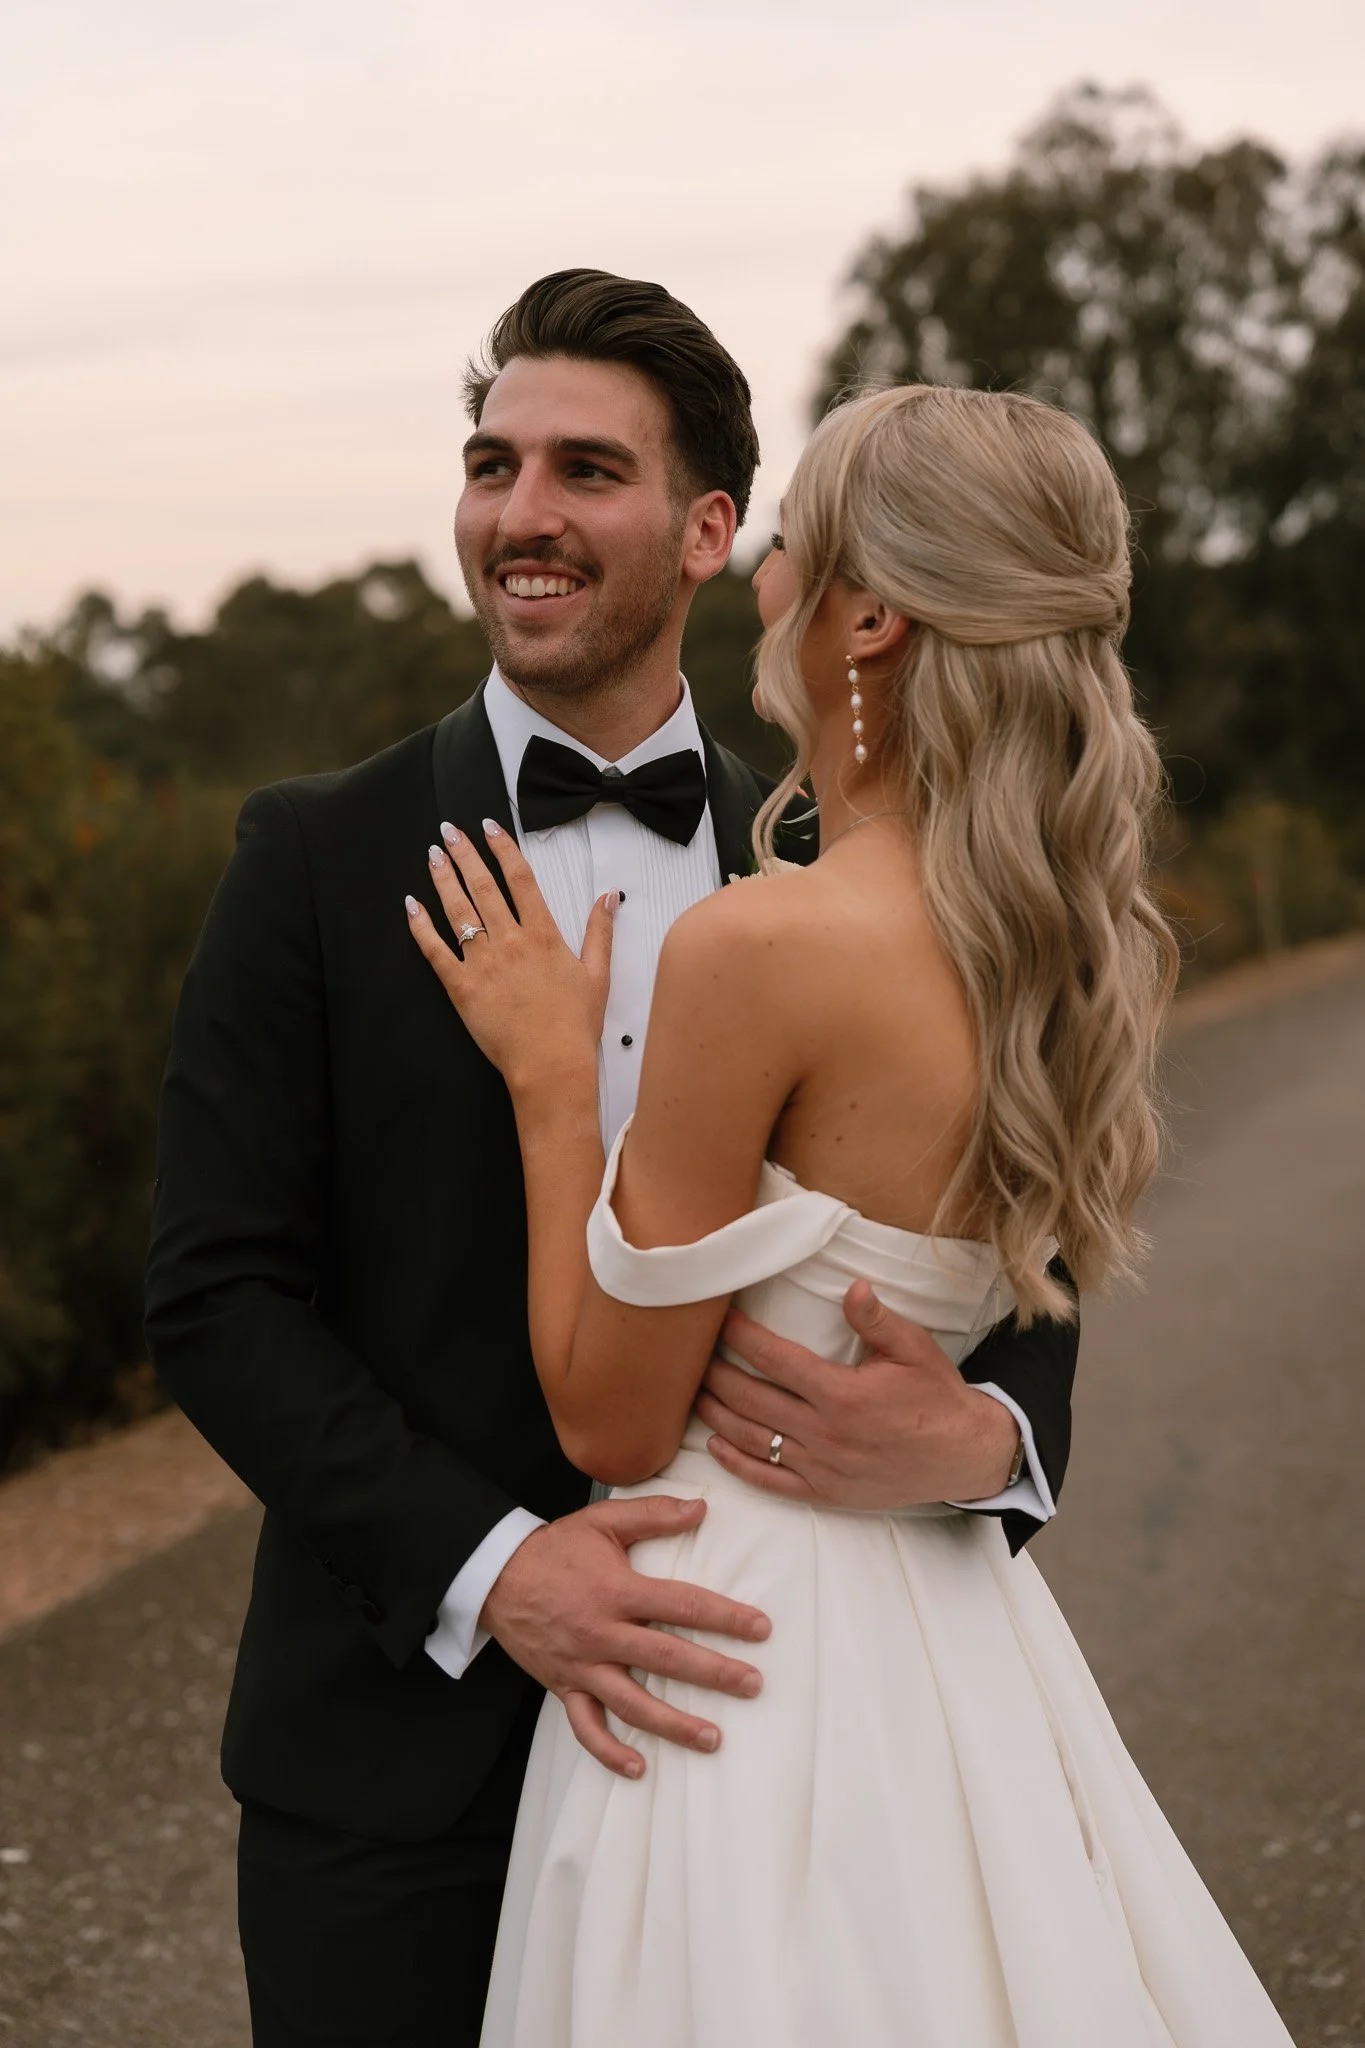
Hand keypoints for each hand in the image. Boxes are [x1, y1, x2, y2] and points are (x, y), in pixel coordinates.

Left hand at [405, 820, 614, 1092]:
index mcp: (543, 935)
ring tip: (433, 856)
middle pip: (482, 886)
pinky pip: (435, 950)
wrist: (550, 1065)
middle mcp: (510, 941)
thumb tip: (609, 896)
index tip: (489, 827)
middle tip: (449, 831)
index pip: (520, 879)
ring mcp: (483, 963)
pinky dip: (420, 926)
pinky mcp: (461, 987)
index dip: (503, 848)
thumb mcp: (598, 975)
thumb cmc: (574, 1026)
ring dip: (443, 879)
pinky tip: (411, 905)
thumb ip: (600, 931)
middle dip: (464, 854)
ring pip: (457, 911)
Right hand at [480, 1495, 770, 1779]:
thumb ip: (653, 1513)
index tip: (760, 1628)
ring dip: (673, 1724)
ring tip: (712, 1739)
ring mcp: (582, 1665)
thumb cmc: (554, 1548)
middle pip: (666, 1657)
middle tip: (753, 1685)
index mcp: (617, 1591)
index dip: (724, 1616)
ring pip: (632, 1703)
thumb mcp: (602, 1521)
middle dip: (714, 1673)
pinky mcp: (563, 1686)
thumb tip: (702, 1507)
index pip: (682, 1604)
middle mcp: (603, 1633)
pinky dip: (610, 1751)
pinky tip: (639, 1768)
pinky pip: (586, 1728)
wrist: (495, 1575)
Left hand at [696, 1281, 1020, 1508]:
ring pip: (752, 1440)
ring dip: (717, 1415)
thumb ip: (876, 1320)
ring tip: (695, 1392)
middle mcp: (826, 1433)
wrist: (964, 1456)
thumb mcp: (914, 1349)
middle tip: (693, 1353)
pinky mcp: (825, 1492)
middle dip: (716, 1373)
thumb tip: (851, 1287)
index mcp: (843, 1394)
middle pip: (751, 1399)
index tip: (720, 1320)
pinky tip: (715, 1446)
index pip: (775, 1359)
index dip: (742, 1337)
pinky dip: (737, 1464)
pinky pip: (770, 1481)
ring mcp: (822, 1467)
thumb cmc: (937, 1397)